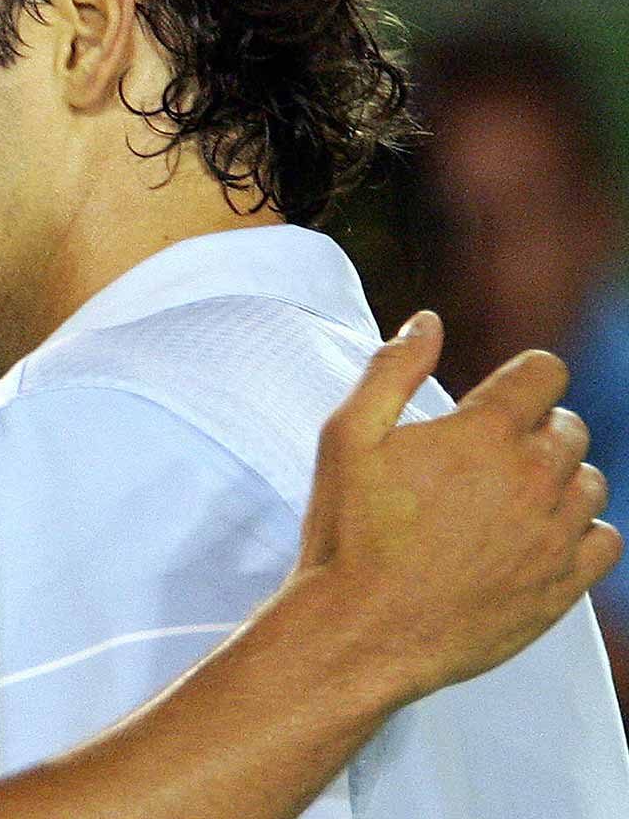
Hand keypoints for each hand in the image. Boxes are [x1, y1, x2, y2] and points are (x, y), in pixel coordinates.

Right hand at [295, 310, 620, 706]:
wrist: (362, 630)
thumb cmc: (350, 533)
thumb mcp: (347, 437)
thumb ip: (392, 370)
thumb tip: (427, 321)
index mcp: (485, 432)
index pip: (545, 373)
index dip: (522, 378)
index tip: (499, 398)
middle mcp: (534, 477)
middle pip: (570, 426)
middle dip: (535, 430)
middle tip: (486, 458)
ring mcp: (555, 533)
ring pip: (591, 482)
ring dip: (559, 481)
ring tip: (509, 501)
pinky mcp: (564, 584)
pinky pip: (605, 540)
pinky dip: (580, 533)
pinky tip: (537, 539)